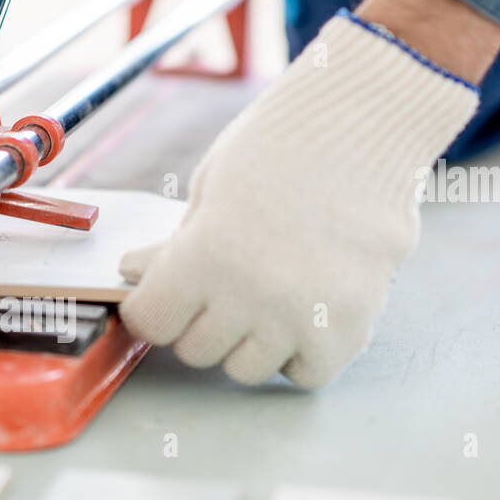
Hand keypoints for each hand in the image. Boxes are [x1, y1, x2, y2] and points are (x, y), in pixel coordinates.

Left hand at [118, 10, 479, 386]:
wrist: (365, 127)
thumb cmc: (280, 147)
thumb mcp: (209, 188)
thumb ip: (174, 246)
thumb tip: (134, 273)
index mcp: (205, 256)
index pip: (151, 323)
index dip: (154, 306)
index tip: (167, 290)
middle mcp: (251, 295)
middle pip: (195, 350)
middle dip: (200, 321)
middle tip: (225, 282)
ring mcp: (303, 316)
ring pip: (246, 369)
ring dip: (248, 340)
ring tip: (268, 293)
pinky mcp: (350, 325)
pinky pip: (305, 372)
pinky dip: (301, 353)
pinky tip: (303, 311)